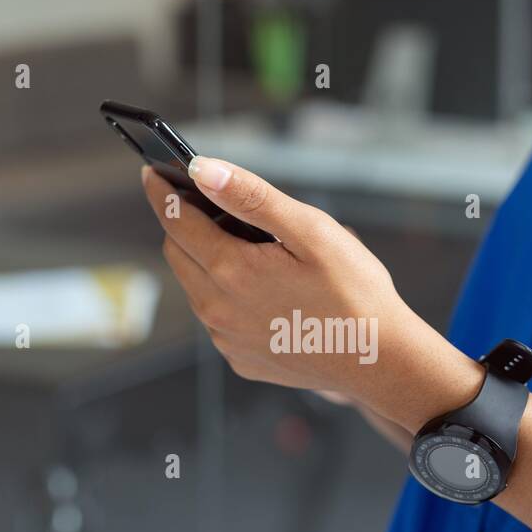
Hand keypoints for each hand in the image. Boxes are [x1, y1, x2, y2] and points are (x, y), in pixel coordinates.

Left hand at [139, 157, 482, 430]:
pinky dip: (229, 297)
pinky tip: (269, 293)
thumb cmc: (355, 292)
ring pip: (196, 288)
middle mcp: (218, 310)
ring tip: (256, 254)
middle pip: (178, 253)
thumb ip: (251, 197)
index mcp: (231, 271)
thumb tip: (201, 170)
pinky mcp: (241, 359)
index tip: (151, 171)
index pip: (176, 220)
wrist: (380, 361)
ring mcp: (227, 340)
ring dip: (209, 263)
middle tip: (221, 210)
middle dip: (187, 226)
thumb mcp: (311, 231)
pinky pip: (219, 320)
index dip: (162, 191)